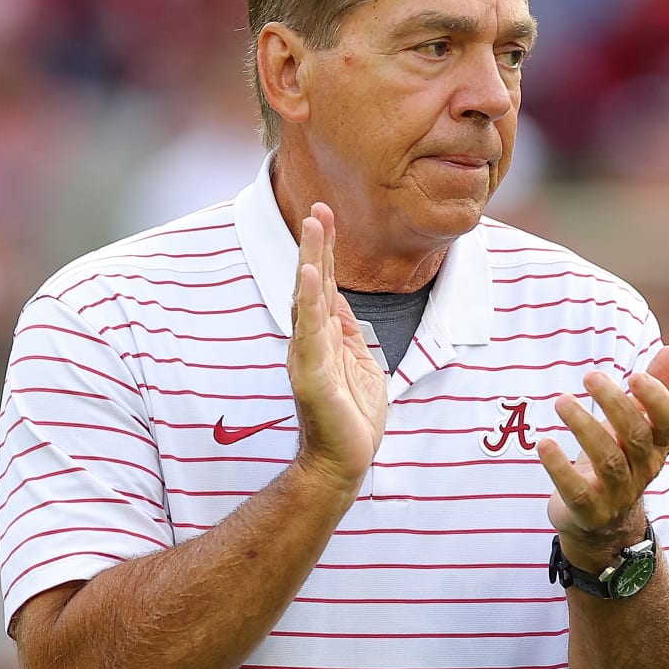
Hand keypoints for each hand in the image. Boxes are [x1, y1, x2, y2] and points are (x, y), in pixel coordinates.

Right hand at [287, 203, 386, 483]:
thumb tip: (342, 304)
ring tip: (312, 226)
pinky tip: (307, 276)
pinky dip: (308, 302)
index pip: (324, 285)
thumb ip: (350, 333)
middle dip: (316, 244)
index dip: (325, 250)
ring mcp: (309, 356)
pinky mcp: (312, 374)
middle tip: (319, 207)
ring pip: (308, 299)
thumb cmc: (351, 417)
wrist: (342, 461)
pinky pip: (310, 332)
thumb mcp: (361, 364)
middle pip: (313, 283)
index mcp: (325, 337)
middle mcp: (311, 341)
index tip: (325, 215)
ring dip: (310, 260)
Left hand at [540, 346, 668, 561]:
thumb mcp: (637, 424)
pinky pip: (577, 491)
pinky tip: (544, 443)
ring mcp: (618, 493)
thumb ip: (653, 388)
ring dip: (584, 427)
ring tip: (562, 401)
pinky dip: (559, 467)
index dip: (656, 399)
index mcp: (658, 445)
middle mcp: (643, 469)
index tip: (636, 375)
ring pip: (607, 460)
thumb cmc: (620, 459)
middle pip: (635, 435)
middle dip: (614, 404)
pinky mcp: (589, 511)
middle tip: (591, 376)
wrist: (604, 523)